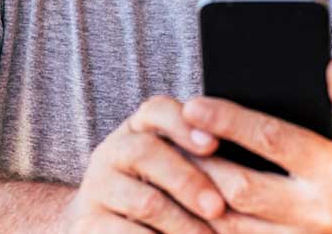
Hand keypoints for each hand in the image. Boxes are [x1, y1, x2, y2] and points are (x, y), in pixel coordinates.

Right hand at [61, 96, 225, 232]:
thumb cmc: (162, 191)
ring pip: (144, 200)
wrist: (106, 225)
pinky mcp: (86, 222)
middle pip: (147, 152)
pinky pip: (121, 232)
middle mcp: (114, 150)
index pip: (157, 110)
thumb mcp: (179, 167)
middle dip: (188, 181)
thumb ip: (203, 157)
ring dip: (181, 222)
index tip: (213, 145)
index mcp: (139, 128)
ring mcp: (97, 187)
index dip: (183, 125)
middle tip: (218, 208)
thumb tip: (245, 171)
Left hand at [181, 58, 331, 233]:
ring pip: (235, 228)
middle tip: (171, 142)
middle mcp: (321, 214)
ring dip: (200, 202)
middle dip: (202, 164)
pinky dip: (215, 233)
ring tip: (172, 174)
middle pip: (244, 189)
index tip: (193, 106)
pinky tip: (193, 212)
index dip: (230, 122)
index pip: (273, 141)